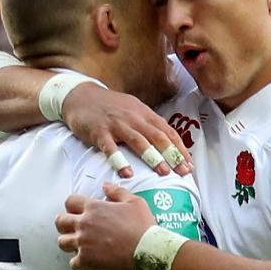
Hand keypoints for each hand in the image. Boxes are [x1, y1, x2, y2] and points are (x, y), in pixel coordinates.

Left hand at [57, 183, 155, 269]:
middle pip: (60, 222)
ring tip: (79, 246)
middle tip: (73, 229)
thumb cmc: (143, 226)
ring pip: (62, 242)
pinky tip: (88, 261)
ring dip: (69, 243)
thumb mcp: (134, 202)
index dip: (72, 206)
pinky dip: (79, 263)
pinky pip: (72, 263)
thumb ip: (117, 192)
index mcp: (94, 207)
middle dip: (64, 225)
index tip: (77, 212)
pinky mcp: (86, 261)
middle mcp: (84, 224)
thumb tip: (105, 185)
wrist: (147, 251)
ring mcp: (83, 243)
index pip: (70, 202)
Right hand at [58, 87, 190, 177]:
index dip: (180, 149)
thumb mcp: (133, 110)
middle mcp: (134, 118)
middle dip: (173, 155)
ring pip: (139, 141)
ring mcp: (117, 124)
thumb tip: (167, 143)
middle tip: (183, 172)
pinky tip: (127, 173)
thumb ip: (148, 125)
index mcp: (144, 114)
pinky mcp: (100, 132)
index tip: (190, 166)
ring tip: (163, 172)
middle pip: (158, 137)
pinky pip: (111, 148)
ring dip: (153, 157)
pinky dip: (120, 160)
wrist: (81, 96)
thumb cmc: (109, 107)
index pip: (167, 132)